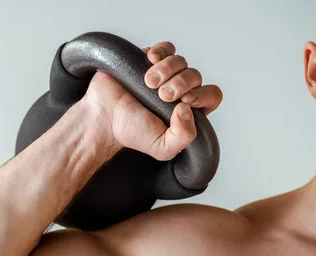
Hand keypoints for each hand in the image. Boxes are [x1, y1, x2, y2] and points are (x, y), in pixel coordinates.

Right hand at [81, 41, 222, 160]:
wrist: (104, 117)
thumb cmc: (132, 132)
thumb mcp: (162, 148)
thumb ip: (183, 137)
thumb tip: (187, 109)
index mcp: (188, 109)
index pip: (211, 95)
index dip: (202, 95)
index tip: (184, 102)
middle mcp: (179, 89)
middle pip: (196, 76)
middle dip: (181, 84)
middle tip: (162, 95)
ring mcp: (165, 73)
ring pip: (181, 61)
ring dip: (167, 70)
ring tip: (149, 82)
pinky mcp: (150, 59)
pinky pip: (167, 48)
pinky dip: (161, 51)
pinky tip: (150, 60)